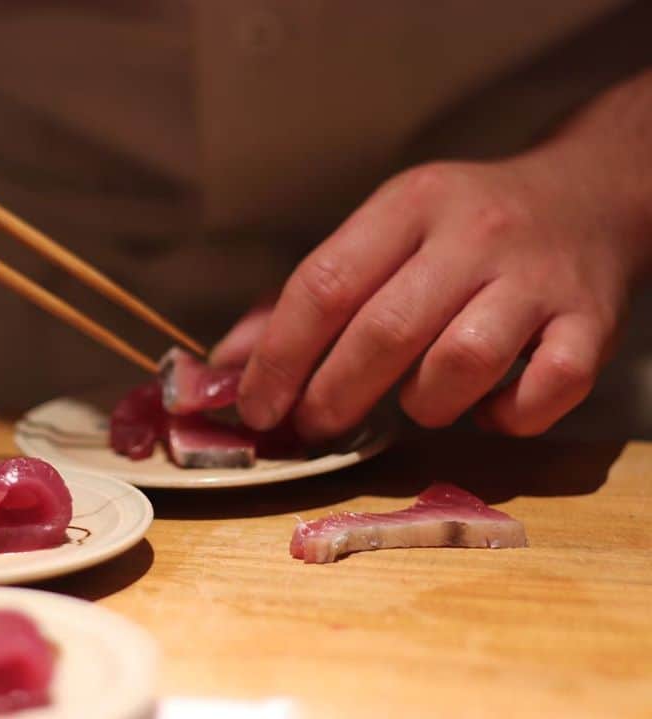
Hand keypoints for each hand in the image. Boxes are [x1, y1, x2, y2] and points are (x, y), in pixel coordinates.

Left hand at [215, 156, 646, 438]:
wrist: (589, 194)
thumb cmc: (463, 228)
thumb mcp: (384, 234)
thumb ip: (308, 297)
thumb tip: (228, 365)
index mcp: (409, 206)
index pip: (325, 284)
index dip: (280, 356)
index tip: (256, 406)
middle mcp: (473, 235)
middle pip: (385, 331)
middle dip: (334, 395)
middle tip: (314, 424)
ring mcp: (537, 280)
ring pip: (461, 365)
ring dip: (423, 405)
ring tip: (414, 404)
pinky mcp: (592, 323)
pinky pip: (545, 390)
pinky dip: (507, 417)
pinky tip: (488, 410)